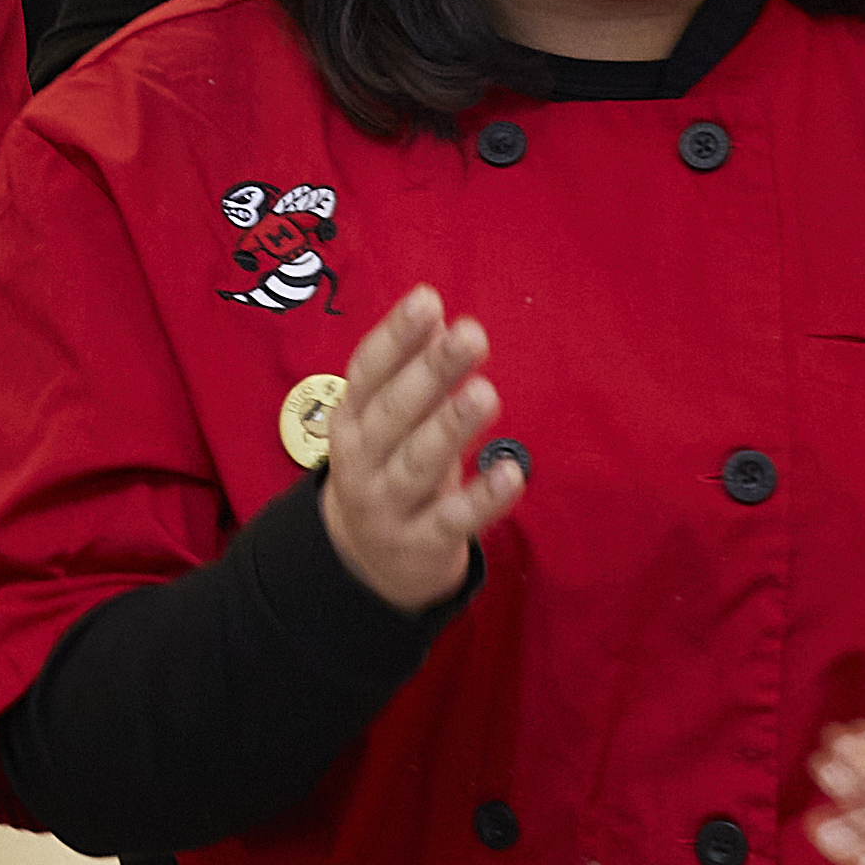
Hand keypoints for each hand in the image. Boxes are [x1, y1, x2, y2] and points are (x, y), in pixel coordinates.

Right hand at [318, 286, 522, 613]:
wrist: (364, 565)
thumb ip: (409, 368)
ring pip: (417, 465)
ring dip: (450, 429)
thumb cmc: (387, 470)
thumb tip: (432, 307)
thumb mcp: (387, 420)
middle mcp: (361, 462)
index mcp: (351, 421)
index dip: (395, 337)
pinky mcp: (420, 546)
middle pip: (393, 414)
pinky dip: (482, 499)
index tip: (428, 299)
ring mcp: (387, 507)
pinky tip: (513, 473)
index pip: (367, 373)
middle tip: (470, 335)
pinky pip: (452, 521)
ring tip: (485, 393)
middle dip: (430, 373)